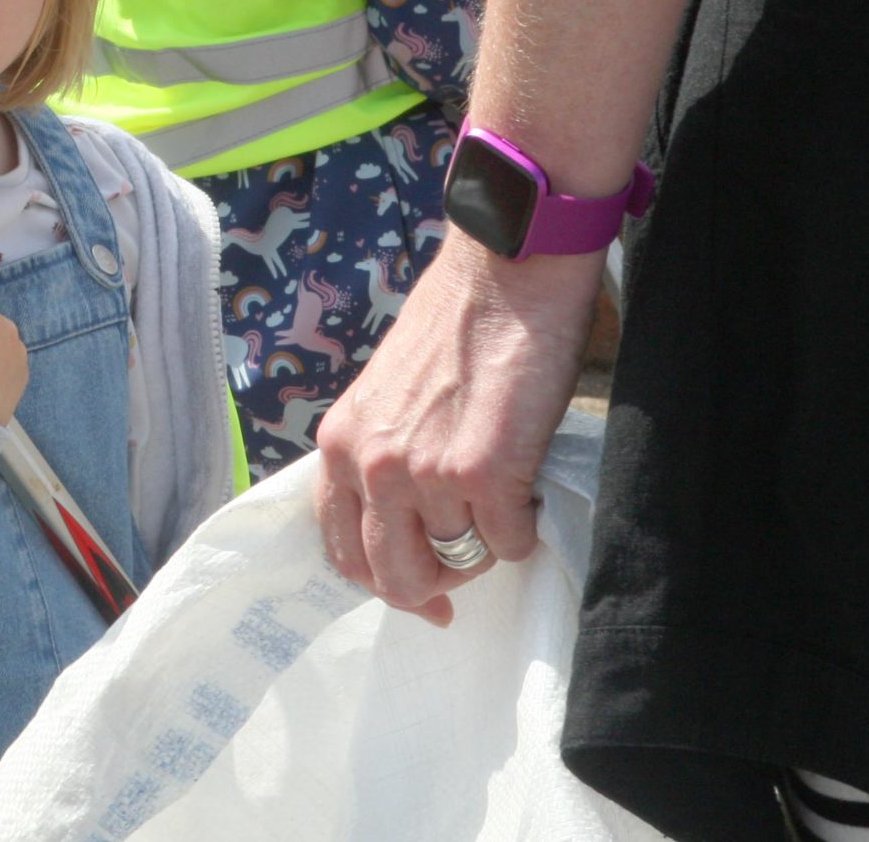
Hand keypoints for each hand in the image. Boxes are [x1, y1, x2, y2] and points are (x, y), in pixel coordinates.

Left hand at [313, 229, 600, 625]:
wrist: (504, 275)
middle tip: (472, 555)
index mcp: (340, 445)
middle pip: (395, 577)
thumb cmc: (454, 326)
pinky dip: (526, 527)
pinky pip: (510, 543)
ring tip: (505, 494)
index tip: (421, 593)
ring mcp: (425, 473)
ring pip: (461, 560)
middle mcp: (373, 465)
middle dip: (438, 582)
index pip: (342, 549)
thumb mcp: (386, 396)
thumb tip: (408, 524)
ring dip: (489, 542)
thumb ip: (382, 455)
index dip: (382, 582)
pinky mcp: (484, 474)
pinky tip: (528, 484)